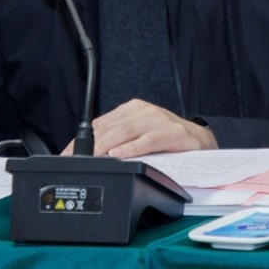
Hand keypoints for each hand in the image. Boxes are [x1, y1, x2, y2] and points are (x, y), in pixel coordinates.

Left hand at [63, 99, 217, 157]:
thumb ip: (118, 140)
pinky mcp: (172, 133)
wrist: (201, 140)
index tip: (67, 153)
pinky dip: (131, 148)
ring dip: (106, 146)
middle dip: (90, 145)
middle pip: (110, 127)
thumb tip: (90, 153)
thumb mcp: (139, 135)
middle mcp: (143, 111)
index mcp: (132, 109)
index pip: (100, 123)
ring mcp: (158, 120)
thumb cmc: (167, 139)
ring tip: (93, 156)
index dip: (82, 139)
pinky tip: (119, 155)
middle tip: (74, 159)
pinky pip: (148, 141)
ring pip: (126, 132)